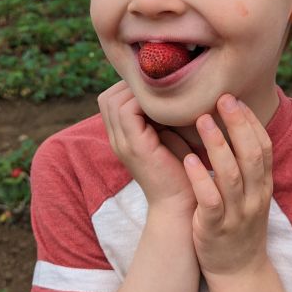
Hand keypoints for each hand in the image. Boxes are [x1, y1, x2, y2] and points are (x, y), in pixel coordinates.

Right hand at [98, 81, 195, 216]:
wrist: (183, 205)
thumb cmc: (184, 170)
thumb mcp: (169, 136)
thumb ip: (162, 116)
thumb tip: (172, 85)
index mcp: (122, 137)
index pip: (111, 99)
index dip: (131, 88)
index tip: (158, 88)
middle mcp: (117, 139)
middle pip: (108, 98)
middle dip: (133, 87)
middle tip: (161, 89)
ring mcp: (122, 144)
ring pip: (114, 101)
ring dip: (139, 92)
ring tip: (165, 95)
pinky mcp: (135, 147)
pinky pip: (127, 111)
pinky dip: (144, 102)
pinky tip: (168, 105)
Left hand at [183, 94, 273, 277]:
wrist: (238, 272)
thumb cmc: (238, 223)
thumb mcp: (249, 192)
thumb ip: (244, 163)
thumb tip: (234, 124)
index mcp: (262, 185)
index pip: (263, 146)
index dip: (251, 121)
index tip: (235, 97)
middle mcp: (254, 197)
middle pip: (251, 155)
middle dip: (237, 124)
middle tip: (222, 98)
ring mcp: (237, 213)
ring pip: (232, 175)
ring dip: (217, 145)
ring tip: (201, 119)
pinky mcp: (216, 228)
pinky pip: (211, 200)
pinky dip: (200, 178)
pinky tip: (188, 159)